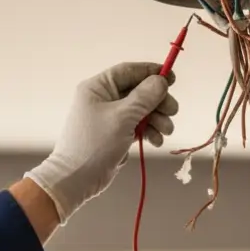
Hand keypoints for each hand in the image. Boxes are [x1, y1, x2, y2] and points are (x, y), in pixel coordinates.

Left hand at [25, 62, 178, 223]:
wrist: (76, 179)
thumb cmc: (95, 144)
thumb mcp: (122, 117)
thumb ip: (144, 97)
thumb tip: (160, 81)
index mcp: (98, 88)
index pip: (128, 71)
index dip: (151, 72)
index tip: (173, 79)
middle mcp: (104, 99)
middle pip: (139, 91)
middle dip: (158, 101)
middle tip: (173, 111)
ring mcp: (110, 118)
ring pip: (141, 110)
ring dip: (157, 119)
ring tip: (166, 131)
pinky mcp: (116, 134)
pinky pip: (138, 126)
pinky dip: (150, 132)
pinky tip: (156, 141)